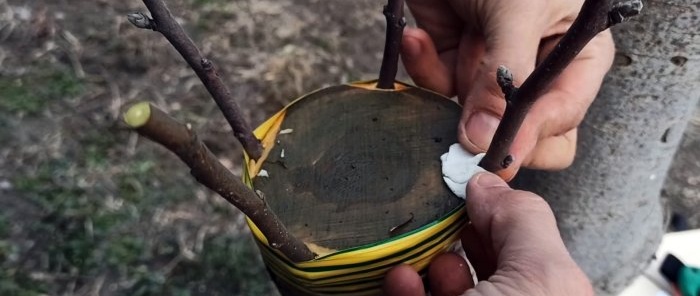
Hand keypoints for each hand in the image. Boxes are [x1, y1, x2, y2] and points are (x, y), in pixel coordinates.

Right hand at [383, 172, 592, 295]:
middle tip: (440, 216)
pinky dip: (404, 286)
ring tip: (417, 250)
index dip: (500, 212)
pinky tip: (401, 277)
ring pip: (446, 283)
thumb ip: (522, 221)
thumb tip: (488, 184)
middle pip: (483, 262)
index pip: (526, 244)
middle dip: (459, 233)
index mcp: (551, 292)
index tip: (469, 188)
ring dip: (426, 260)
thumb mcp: (540, 274)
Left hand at [401, 0, 614, 179]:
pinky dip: (422, 65)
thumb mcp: (517, 11)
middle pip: (522, 130)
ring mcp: (491, 64)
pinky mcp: (452, 54)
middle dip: (489, 133)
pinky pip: (437, 83)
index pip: (562, 116)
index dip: (531, 138)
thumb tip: (484, 139)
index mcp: (574, 55)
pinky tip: (417, 37)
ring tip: (431, 56)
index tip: (498, 155)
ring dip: (445, 97)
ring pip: (470, 114)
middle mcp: (534, 66)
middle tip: (461, 138)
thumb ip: (503, 77)